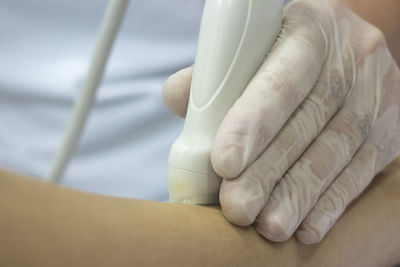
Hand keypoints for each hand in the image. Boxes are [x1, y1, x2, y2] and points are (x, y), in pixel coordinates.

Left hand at [162, 0, 399, 243]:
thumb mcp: (250, 48)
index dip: (253, 122)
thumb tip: (178, 99)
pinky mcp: (391, 128)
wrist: (340, 52)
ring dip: (300, 196)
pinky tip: (307, 226)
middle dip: (270, 172)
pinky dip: (332, 202)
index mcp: (309, 28)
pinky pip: (363, 169)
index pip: (282, 78)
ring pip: (337, 152)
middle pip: (309, 122)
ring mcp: (377, 93)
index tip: (224, 164)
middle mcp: (352, 56)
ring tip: (268, 227)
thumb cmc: (280, 55)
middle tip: (237, 208)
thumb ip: (211, 73)